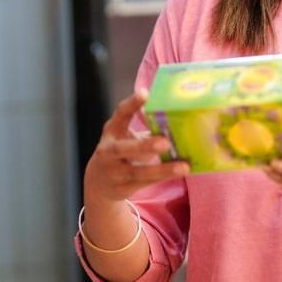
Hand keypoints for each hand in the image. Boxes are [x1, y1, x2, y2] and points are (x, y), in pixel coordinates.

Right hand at [83, 90, 189, 205]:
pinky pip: (145, 183)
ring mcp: (114, 172)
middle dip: (145, 146)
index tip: (145, 93)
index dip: (132, 104)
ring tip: (183, 167)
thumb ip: (145, 127)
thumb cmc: (120, 151)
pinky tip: (179, 173)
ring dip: (162, 169)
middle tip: (166, 142)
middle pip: (124, 149)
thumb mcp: (125, 136)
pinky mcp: (122, 188)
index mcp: (111, 131)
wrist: (98, 181)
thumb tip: (176, 114)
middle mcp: (108, 151)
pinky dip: (163, 178)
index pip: (120, 114)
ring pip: (138, 172)